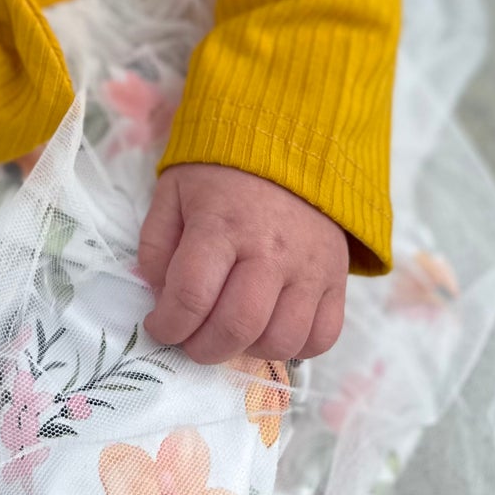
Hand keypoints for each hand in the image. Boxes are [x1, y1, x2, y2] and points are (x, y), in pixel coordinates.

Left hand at [136, 162, 347, 363]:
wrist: (290, 143)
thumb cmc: (222, 173)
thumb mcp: (173, 193)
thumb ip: (157, 246)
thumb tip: (161, 298)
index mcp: (222, 224)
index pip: (192, 296)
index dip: (168, 325)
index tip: (160, 326)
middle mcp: (270, 250)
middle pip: (237, 326)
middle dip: (203, 349)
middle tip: (190, 341)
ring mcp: (309, 267)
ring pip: (281, 340)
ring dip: (247, 351)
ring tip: (230, 333)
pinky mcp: (337, 278)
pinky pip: (323, 336)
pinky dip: (294, 347)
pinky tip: (269, 330)